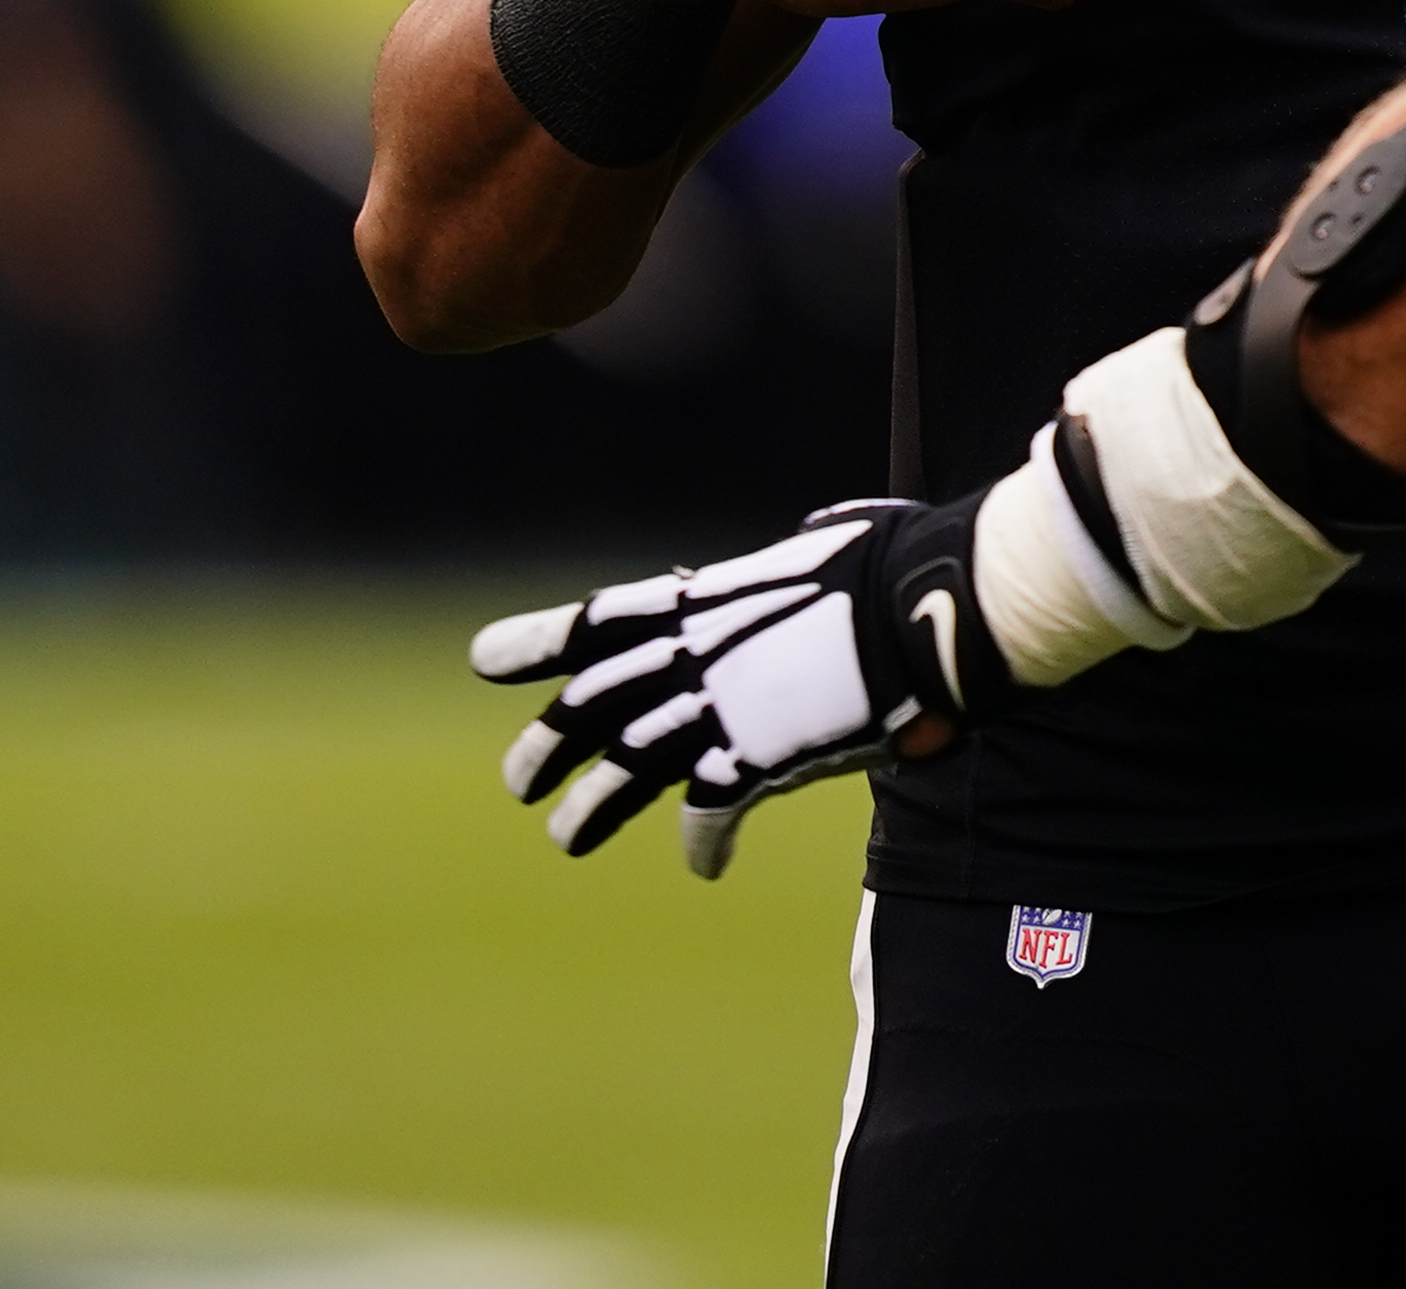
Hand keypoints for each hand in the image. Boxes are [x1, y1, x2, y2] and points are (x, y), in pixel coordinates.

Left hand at [471, 495, 999, 878]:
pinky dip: (704, 844)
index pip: (594, 624)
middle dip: (545, 748)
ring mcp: (713, 712)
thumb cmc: (892, 562)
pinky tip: (706, 866)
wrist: (921, 610)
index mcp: (698, 602)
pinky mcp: (750, 763)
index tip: (484, 662)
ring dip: (587, 809)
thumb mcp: (825, 545)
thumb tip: (815, 539)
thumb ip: (796, 559)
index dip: (533, 643)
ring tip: (565, 837)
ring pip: (621, 773)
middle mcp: (686, 658)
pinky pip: (707, 816)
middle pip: (587, 709)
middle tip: (518, 782)